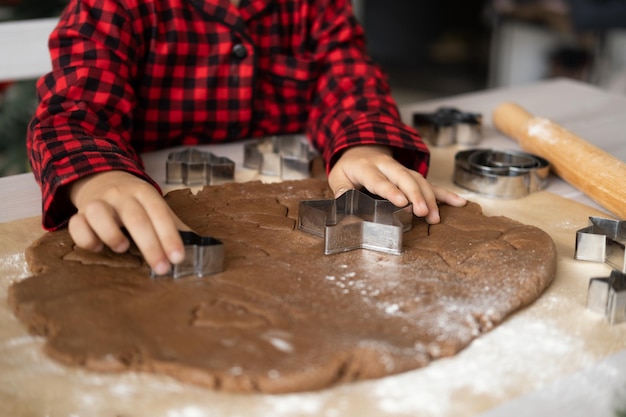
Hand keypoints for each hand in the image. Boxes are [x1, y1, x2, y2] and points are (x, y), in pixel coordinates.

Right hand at [67, 171, 187, 273]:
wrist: (103, 178)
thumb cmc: (137, 202)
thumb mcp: (157, 207)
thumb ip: (175, 225)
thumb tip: (202, 246)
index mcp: (144, 193)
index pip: (160, 213)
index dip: (170, 236)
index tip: (178, 258)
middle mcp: (121, 195)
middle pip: (135, 218)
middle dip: (150, 246)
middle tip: (161, 269)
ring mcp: (98, 202)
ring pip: (98, 212)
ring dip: (111, 233)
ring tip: (123, 248)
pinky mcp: (79, 213)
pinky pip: (76, 224)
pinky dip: (85, 238)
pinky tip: (98, 247)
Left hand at [328, 145, 465, 223]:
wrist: (361, 148)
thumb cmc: (349, 168)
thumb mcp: (338, 177)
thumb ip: (341, 190)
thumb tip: (345, 205)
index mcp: (367, 167)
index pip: (380, 180)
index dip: (391, 191)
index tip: (402, 202)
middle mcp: (387, 166)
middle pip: (404, 178)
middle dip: (416, 195)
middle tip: (423, 212)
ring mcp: (402, 169)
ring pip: (419, 181)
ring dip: (430, 198)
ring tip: (436, 217)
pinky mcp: (411, 175)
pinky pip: (429, 183)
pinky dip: (444, 194)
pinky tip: (459, 202)